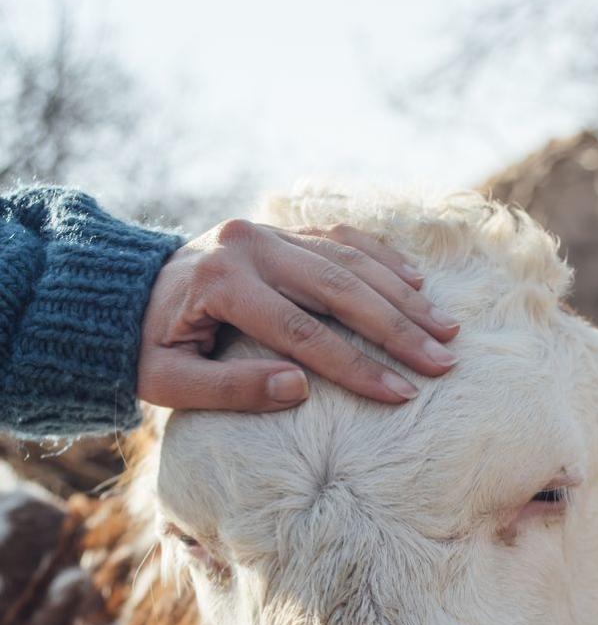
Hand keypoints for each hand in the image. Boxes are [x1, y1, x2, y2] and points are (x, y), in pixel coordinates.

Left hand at [138, 218, 458, 410]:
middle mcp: (249, 246)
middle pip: (339, 289)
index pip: (302, 331)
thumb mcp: (171, 382)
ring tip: (445, 328)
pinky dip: (382, 259)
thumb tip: (300, 389)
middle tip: (443, 360)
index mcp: (221, 282)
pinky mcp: (281, 230)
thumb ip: (231, 389)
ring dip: (402, 295)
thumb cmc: (149, 349)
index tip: (401, 394)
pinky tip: (418, 284)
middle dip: (397, 328)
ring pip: (349, 260)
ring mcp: (268, 232)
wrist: (124, 296)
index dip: (356, 365)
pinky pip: (341, 239)